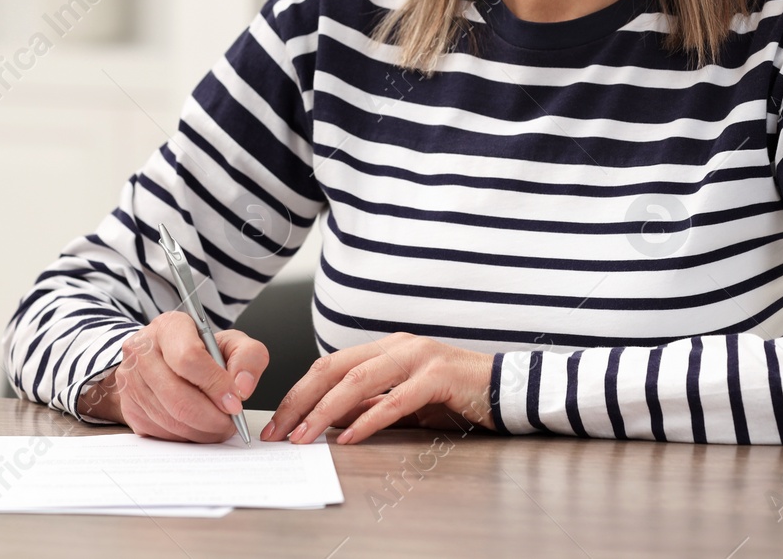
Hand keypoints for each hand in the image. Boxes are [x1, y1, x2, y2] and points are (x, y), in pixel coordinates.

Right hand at [76, 312, 267, 442]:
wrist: (165, 357)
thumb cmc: (201, 350)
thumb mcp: (231, 343)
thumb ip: (248, 357)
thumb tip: (242, 387)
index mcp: (168, 327)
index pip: (189, 358)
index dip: (216, 385)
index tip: (235, 402)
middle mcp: (142, 351)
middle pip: (178, 396)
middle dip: (211, 417)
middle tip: (231, 423)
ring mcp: (130, 380)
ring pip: (170, 419)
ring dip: (201, 431)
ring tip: (219, 426)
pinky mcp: (128, 407)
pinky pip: (160, 432)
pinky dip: (186, 437)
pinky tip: (199, 428)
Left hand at [263, 332, 495, 444]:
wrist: (505, 389)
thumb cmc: (455, 396)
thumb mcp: (405, 401)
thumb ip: (371, 404)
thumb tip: (331, 422)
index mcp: (386, 348)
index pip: (329, 365)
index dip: (298, 393)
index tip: (278, 422)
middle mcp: (398, 345)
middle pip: (334, 369)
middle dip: (300, 401)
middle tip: (278, 432)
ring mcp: (417, 357)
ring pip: (358, 381)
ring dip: (324, 412)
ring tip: (304, 437)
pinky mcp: (438, 376)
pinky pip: (396, 399)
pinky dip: (369, 419)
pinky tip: (350, 437)